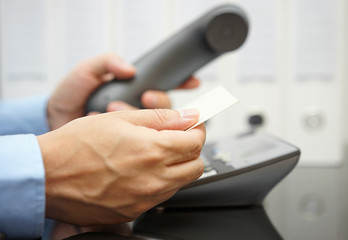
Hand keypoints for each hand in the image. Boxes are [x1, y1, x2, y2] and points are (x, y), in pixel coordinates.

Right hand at [37, 109, 204, 225]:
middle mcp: (154, 179)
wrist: (46, 175)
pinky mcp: (133, 212)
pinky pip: (159, 197)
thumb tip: (187, 117)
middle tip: (175, 139)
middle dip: (190, 149)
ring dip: (175, 166)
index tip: (190, 125)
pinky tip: (139, 171)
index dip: (196, 129)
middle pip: (196, 166)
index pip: (196, 141)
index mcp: (153, 150)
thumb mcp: (120, 118)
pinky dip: (158, 182)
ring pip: (180, 183)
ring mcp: (144, 199)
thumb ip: (160, 118)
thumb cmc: (76, 144)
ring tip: (152, 154)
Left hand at [47, 53, 199, 129]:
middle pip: (168, 110)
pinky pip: (141, 143)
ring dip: (138, 114)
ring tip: (112, 105)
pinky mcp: (129, 148)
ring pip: (157, 127)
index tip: (192, 81)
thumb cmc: (70, 97)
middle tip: (146, 95)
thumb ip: (107, 62)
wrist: (53, 125)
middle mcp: (139, 113)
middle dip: (160, 100)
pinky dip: (127, 133)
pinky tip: (105, 120)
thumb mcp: (86, 72)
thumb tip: (130, 68)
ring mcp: (136, 132)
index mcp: (135, 93)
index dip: (183, 83)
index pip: (167, 88)